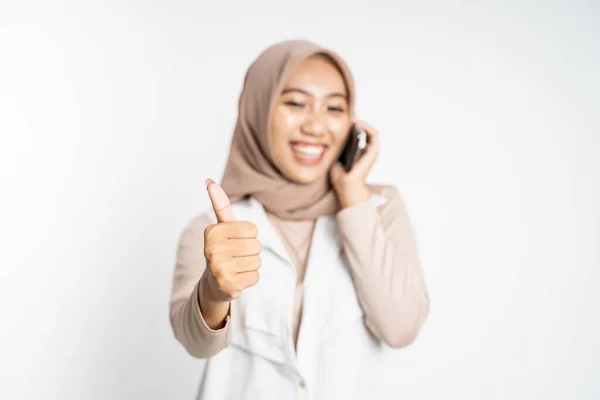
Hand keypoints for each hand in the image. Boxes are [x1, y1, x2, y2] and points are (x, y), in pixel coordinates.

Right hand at [203, 179, 261, 301]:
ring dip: (251, 265)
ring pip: (257, 261)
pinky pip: (256, 277)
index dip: (249, 236)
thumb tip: (209, 180)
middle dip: (252, 251)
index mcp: (212, 232)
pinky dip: (250, 278)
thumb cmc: (223, 248)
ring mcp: (219, 269)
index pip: (253, 230)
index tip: (234, 241)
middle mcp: (212, 250)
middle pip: (256, 246)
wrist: (213, 282)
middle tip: (236, 256)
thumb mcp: (222, 226)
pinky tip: (237, 278)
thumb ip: (220, 204)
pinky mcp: (228, 286)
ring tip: (237, 266)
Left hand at [330, 119, 378, 207]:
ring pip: (371, 131)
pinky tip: (357, 123)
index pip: (357, 133)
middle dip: (356, 121)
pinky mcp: (373, 152)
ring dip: (362, 122)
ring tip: (352, 116)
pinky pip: (373, 135)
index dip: (351, 124)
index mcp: (358, 152)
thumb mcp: (336, 155)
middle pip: (364, 130)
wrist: (345, 187)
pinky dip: (367, 127)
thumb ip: (338, 145)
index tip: (342, 116)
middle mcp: (366, 151)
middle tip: (347, 113)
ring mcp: (371, 152)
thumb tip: (332, 130)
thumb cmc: (340, 175)